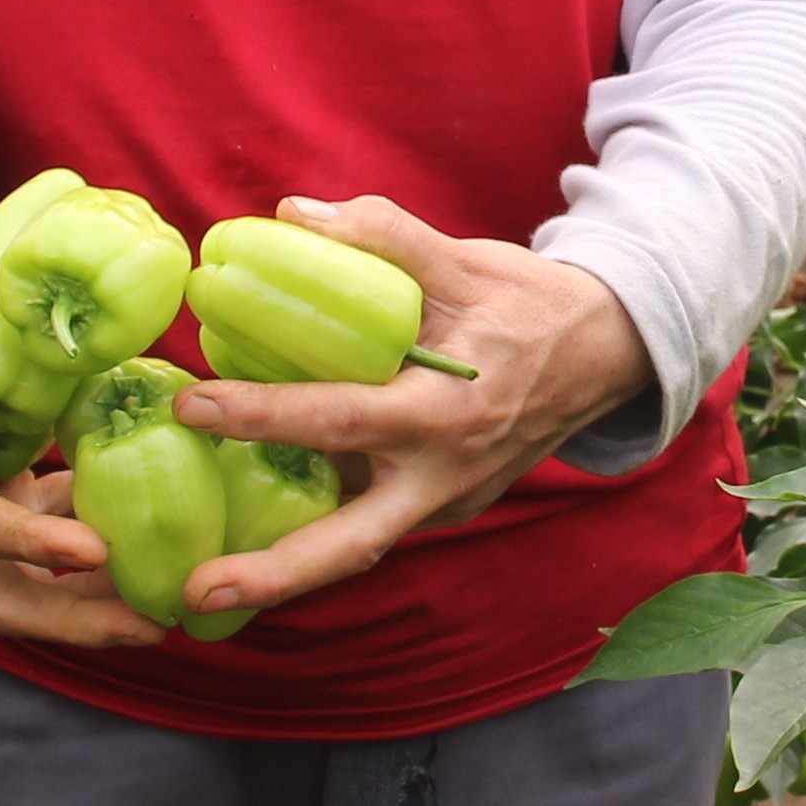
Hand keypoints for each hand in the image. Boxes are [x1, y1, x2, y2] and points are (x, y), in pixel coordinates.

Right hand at [0, 246, 167, 649]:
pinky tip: (160, 520)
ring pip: (30, 579)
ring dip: (95, 595)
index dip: (28, 541)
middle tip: (153, 622)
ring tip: (174, 588)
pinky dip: (95, 536)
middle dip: (73, 619)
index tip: (94, 549)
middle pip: (3, 593)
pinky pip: (47, 534)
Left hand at [158, 193, 654, 626]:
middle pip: (351, 544)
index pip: (340, 419)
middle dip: (273, 575)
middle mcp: (445, 475)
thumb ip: (382, 234)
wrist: (611, 354)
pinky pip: (375, 523)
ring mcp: (448, 501)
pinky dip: (320, 528)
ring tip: (207, 583)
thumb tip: (289, 212)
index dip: (263, 414)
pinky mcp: (447, 507)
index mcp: (447, 413)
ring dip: (286, 569)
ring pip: (358, 545)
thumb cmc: (533, 304)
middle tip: (196, 593)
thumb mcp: (465, 260)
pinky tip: (257, 523)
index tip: (194, 406)